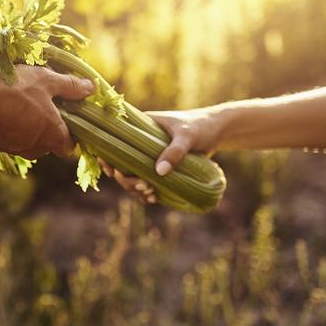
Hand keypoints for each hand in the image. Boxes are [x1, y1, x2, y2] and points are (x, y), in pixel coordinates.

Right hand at [0, 64, 94, 158]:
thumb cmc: (11, 88)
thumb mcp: (45, 80)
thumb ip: (70, 86)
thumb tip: (92, 88)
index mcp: (52, 137)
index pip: (69, 146)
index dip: (71, 131)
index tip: (66, 113)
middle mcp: (35, 149)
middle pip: (49, 144)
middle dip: (49, 127)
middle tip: (43, 101)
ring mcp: (13, 149)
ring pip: (29, 141)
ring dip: (29, 125)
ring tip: (21, 99)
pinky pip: (10, 138)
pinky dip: (11, 125)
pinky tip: (3, 105)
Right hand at [101, 108, 223, 202]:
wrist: (217, 131)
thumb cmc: (200, 126)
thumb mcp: (187, 136)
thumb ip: (174, 152)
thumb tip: (159, 172)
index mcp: (139, 127)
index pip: (114, 142)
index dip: (107, 158)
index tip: (113, 173)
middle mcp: (139, 142)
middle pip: (121, 164)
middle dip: (127, 180)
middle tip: (144, 187)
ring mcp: (149, 155)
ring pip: (132, 175)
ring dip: (135, 188)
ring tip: (150, 195)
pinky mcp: (160, 166)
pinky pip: (146, 180)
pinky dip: (146, 191)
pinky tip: (153, 198)